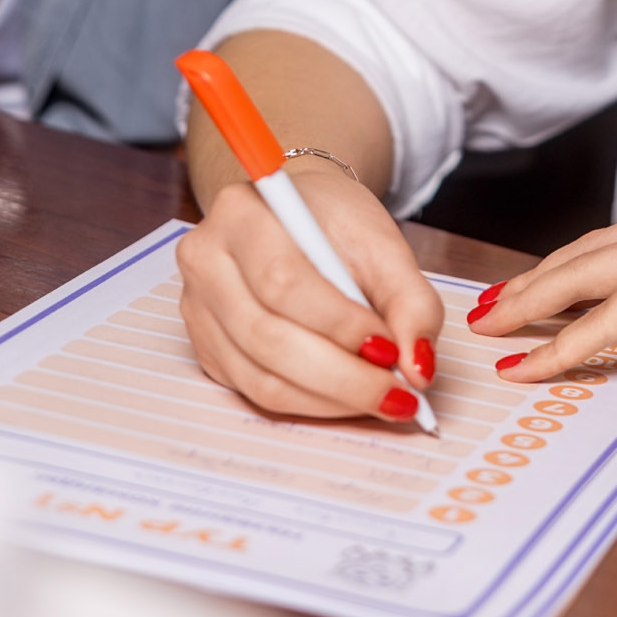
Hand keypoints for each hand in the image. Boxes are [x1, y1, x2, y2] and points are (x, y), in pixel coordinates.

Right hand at [178, 164, 444, 420]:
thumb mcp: (382, 242)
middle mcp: (206, 260)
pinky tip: (349, 397)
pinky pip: (256, 391)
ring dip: (330, 397)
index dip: (338, 323)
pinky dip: (310, 403)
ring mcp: (198, 309)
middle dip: (341, 374)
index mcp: (241, 213)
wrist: (296, 216)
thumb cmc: (333, 222)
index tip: (390, 348)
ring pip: (260, 375)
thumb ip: (410, 299)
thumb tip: (419, 366)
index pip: (282, 280)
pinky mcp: (207, 348)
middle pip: (267, 336)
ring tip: (383, 398)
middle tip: (398, 391)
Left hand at [468, 200, 616, 387]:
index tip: (540, 290)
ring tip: (491, 328)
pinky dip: (562, 343)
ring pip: (588, 271)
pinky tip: (532, 366)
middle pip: (594, 248)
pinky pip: (609, 315)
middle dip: (538, 277)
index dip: (578, 265)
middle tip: (493, 305)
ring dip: (532, 301)